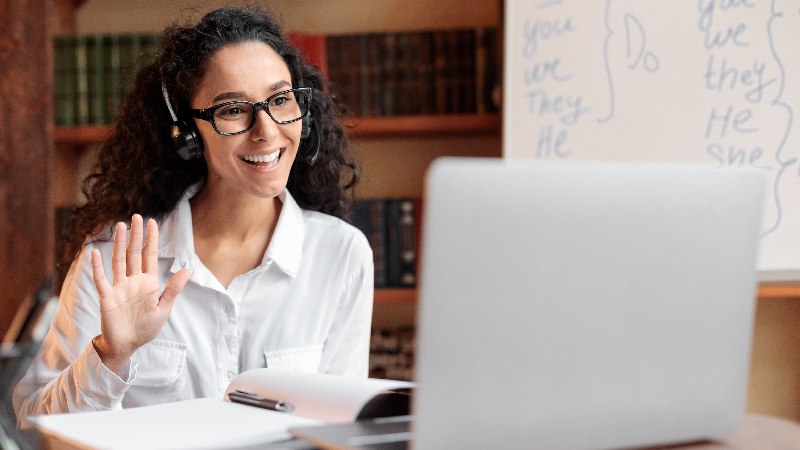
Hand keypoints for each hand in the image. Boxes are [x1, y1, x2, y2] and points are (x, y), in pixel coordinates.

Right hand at [90, 214, 190, 373]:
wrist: (128, 345)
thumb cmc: (146, 328)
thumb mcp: (163, 308)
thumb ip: (173, 289)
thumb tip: (187, 270)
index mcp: (148, 283)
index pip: (149, 255)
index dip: (151, 239)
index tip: (153, 222)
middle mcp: (133, 281)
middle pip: (134, 253)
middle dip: (136, 235)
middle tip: (137, 216)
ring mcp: (119, 287)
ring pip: (119, 260)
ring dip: (120, 244)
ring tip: (121, 225)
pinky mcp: (107, 297)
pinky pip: (101, 279)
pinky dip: (97, 267)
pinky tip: (95, 252)